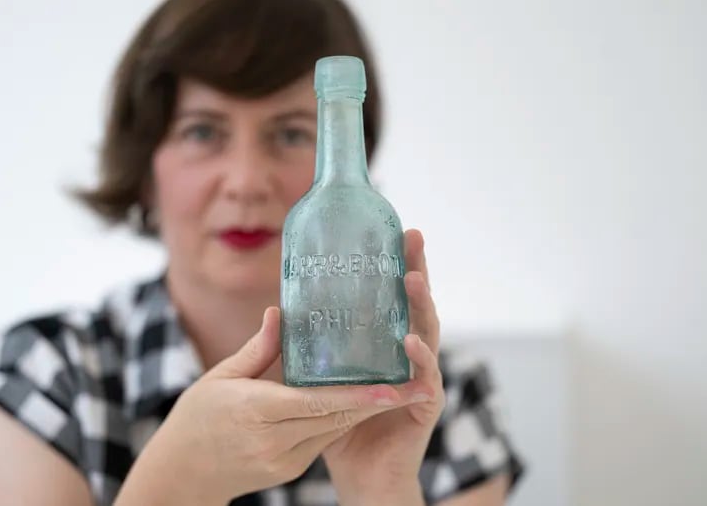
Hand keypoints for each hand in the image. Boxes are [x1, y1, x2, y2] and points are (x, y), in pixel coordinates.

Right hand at [115, 307, 426, 505]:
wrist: (180, 474)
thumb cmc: (195, 418)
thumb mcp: (220, 376)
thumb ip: (258, 348)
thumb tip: (280, 313)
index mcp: (256, 411)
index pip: (317, 403)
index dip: (359, 398)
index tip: (392, 389)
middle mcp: (273, 440)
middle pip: (335, 419)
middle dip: (377, 404)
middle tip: (413, 385)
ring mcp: (282, 460)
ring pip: (333, 432)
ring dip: (363, 412)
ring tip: (396, 390)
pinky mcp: (287, 471)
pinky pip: (321, 442)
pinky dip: (341, 422)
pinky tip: (358, 403)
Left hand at [322, 229, 444, 504]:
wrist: (361, 473)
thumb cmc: (342, 423)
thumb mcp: (320, 377)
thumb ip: (307, 344)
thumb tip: (279, 309)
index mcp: (385, 344)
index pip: (394, 297)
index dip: (396, 265)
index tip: (394, 232)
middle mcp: (408, 354)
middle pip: (415, 304)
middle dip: (416, 269)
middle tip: (413, 237)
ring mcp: (419, 378)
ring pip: (427, 333)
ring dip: (421, 305)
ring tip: (410, 279)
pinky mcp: (423, 405)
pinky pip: (425, 378)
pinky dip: (419, 359)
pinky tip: (407, 340)